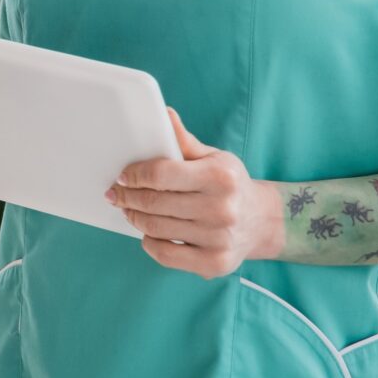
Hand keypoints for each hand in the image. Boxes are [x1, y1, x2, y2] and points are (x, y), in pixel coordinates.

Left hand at [106, 111, 284, 278]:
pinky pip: (166, 255)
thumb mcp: (214, 158)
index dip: (136, 175)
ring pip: (157, 229)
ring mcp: (218, 239)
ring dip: (135, 218)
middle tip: (116, 194)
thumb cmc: (230, 184)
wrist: (261, 222)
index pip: (163, 174)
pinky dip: (149, 243)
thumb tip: (164, 115)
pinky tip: (147, 232)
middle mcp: (222, 208)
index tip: (123, 176)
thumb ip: (185, 141)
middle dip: (129, 197)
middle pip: (155, 203)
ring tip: (128, 210)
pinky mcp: (213, 263)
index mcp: (221, 177)